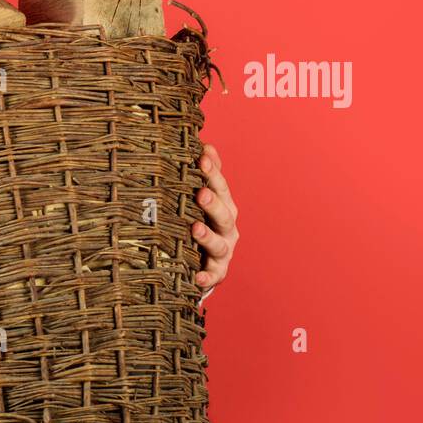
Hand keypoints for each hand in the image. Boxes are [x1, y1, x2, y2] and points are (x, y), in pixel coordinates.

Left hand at [191, 143, 238, 291]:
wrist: (200, 263)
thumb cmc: (197, 223)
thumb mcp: (200, 201)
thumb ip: (203, 175)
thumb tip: (203, 144)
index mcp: (223, 206)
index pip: (220, 187)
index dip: (212, 172)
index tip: (202, 156)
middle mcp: (227, 227)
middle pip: (224, 213)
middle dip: (213, 202)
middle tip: (201, 191)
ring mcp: (224, 251)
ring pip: (219, 243)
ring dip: (208, 236)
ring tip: (195, 228)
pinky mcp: (216, 273)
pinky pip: (212, 276)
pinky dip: (206, 278)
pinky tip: (197, 278)